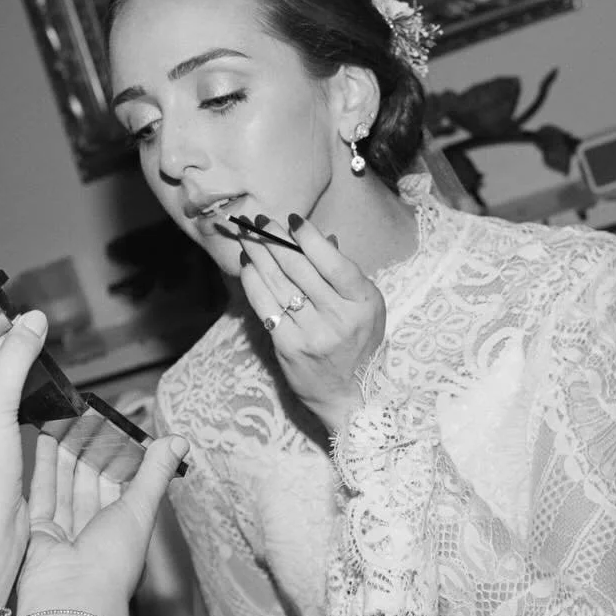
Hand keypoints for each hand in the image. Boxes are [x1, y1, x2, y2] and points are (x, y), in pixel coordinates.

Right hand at [16, 432, 188, 607]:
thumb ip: (155, 473)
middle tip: (86, 415)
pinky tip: (47, 438)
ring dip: (66, 451)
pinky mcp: (39, 533)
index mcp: (125, 529)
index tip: (114, 425)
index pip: (123, 484)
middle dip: (90, 449)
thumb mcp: (139, 510)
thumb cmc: (111, 564)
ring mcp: (66, 532)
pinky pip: (43, 493)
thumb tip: (179, 442)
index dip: (119, 454)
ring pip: (66, 484)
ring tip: (65, 418)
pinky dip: (45, 466)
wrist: (70, 601)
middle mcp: (96, 531)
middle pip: (91, 481)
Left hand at [235, 212, 383, 433]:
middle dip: (275, 240)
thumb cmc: (360, 345)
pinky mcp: (288, 347)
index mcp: (363, 302)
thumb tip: (321, 238)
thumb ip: (344, 274)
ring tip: (248, 236)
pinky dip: (254, 282)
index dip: (309, 238)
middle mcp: (338, 318)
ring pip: (278, 284)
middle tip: (260, 221)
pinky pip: (265, 306)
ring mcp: (312, 333)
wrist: (351, 396)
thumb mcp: (367, 307)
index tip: (292, 220)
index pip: (332, 262)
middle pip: (299, 269)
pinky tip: (248, 265)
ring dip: (259, 255)